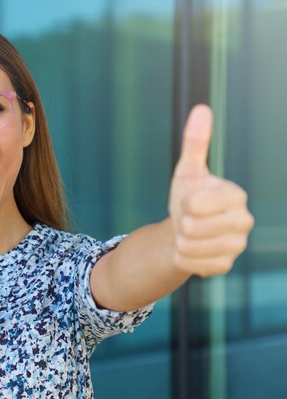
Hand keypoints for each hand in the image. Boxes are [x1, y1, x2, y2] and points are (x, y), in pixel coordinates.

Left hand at [168, 104, 253, 277]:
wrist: (185, 230)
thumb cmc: (189, 197)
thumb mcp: (188, 171)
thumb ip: (195, 143)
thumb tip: (201, 109)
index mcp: (236, 195)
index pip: (198, 204)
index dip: (185, 203)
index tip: (190, 201)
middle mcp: (243, 221)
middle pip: (191, 226)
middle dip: (181, 222)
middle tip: (189, 219)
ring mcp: (237, 245)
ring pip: (189, 245)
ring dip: (180, 240)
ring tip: (189, 233)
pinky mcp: (225, 265)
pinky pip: (189, 263)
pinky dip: (181, 256)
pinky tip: (190, 249)